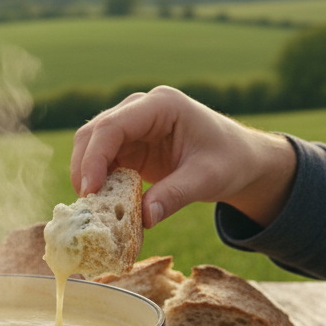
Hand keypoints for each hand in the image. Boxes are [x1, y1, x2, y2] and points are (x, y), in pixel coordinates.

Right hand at [70, 86, 296, 227]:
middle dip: (84, 168)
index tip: (90, 190)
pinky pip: (102, 162)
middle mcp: (141, 109)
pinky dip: (98, 182)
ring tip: (94, 208)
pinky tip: (104, 205)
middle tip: (87, 206)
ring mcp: (132, 126)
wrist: (240, 159)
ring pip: (91, 146)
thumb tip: (143, 220)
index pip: (113, 125)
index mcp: (162, 105)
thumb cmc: (229, 161)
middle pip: (94, 133)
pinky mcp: (129, 145)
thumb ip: (175, 196)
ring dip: (87, 176)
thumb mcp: (207, 179)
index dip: (95, 157)